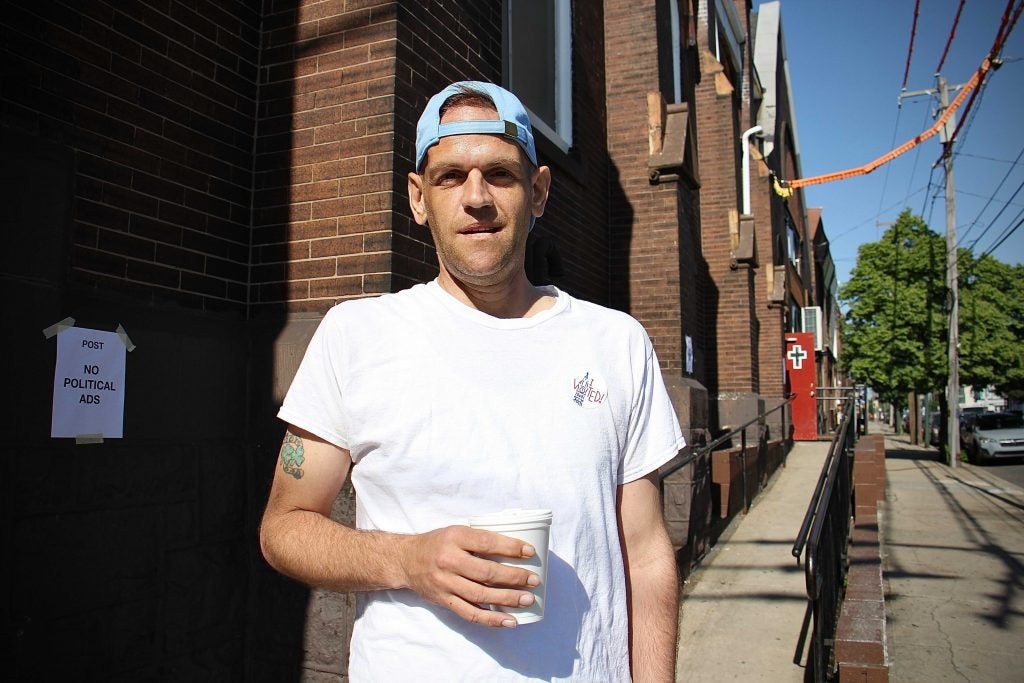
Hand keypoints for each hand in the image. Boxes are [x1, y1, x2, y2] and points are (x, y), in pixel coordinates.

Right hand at [400, 525, 539, 627]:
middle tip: (534, 580)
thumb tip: (515, 549)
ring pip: (481, 595)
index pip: (487, 542)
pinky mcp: (444, 601)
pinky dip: (491, 620)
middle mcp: (448, 560)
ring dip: (507, 599)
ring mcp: (445, 583)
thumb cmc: (437, 544)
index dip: (510, 547)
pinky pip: (470, 614)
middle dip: (514, 577)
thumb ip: (479, 539)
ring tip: (527, 600)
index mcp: (454, 538)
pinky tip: (509, 621)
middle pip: (486, 572)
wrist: (406, 560)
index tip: (530, 552)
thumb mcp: (456, 532)